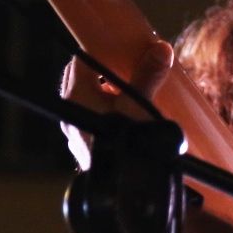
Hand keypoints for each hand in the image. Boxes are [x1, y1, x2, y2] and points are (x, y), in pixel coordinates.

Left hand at [59, 41, 173, 168]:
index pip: (81, 61)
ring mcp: (77, 133)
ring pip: (91, 103)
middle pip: (85, 81)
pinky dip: (111, 114)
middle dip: (106, 72)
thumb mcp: (139, 104)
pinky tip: (132, 117)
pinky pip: (96, 122)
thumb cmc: (125, 143)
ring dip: (110, 94)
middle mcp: (72, 112)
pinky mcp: (88, 148)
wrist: (122, 186)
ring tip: (136, 91)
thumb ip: (148, 75)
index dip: (100, 50)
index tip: (119, 46)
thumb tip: (161, 49)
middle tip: (131, 65)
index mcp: (76, 96)